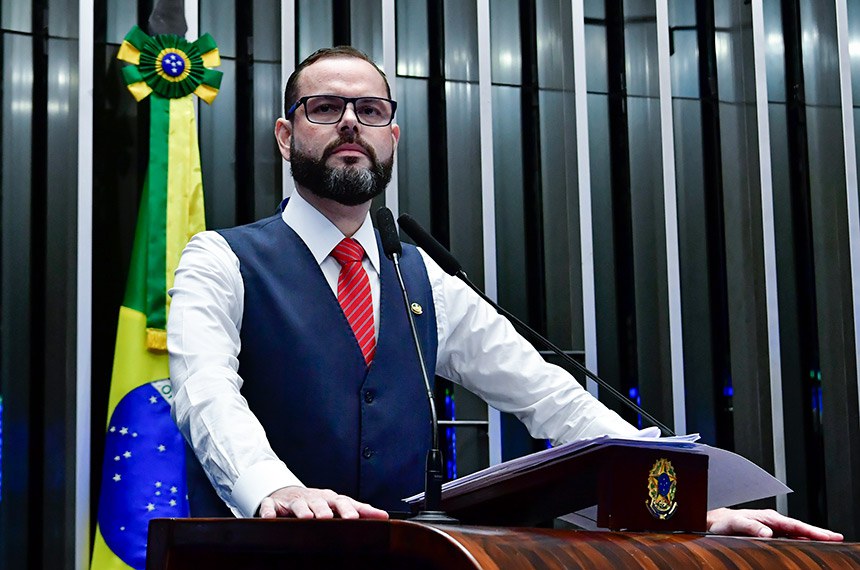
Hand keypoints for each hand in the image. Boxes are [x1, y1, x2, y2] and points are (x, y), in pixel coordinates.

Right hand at [257, 486, 389, 519]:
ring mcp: (293, 501)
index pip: (342, 502)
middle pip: (320, 502)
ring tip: (306, 517)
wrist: (287, 493)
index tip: (355, 518)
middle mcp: (313, 498)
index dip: (349, 509)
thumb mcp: (337, 505)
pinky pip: (270, 507)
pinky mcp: (274, 505)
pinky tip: (270, 518)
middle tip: (329, 518)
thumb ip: (360, 510)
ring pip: (298, 503)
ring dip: (302, 510)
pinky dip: (269, 512)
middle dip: (324, 509)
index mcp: (329, 499)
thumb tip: (384, 516)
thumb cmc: (316, 503)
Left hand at [706, 508, 842, 540]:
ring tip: (828, 541)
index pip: (795, 525)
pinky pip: (790, 535)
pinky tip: (808, 543)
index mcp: (768, 517)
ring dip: (812, 535)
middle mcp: (772, 520)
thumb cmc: (725, 523)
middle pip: (800, 527)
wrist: (716, 522)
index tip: (829, 536)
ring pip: (796, 531)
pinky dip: (802, 538)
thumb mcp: (735, 524)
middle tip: (837, 538)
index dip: (812, 531)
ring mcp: (772, 525)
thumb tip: (767, 533)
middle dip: (819, 532)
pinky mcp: (769, 531)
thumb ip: (750, 527)